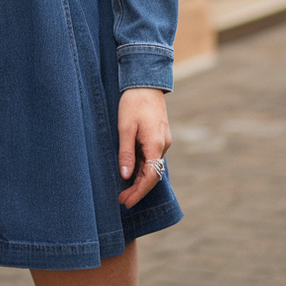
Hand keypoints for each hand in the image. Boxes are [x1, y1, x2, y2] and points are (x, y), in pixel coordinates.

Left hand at [117, 88, 171, 208]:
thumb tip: (125, 176)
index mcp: (156, 145)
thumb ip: (125, 153)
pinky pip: (151, 157)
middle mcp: (163, 146)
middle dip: (137, 189)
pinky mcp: (158, 137)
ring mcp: (162, 141)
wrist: (146, 83)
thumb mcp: (125, 128)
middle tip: (122, 200)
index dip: (138, 192)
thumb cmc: (133, 103)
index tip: (126, 202)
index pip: (149, 177)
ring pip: (152, 167)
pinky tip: (130, 172)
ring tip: (123, 190)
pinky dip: (141, 167)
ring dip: (139, 179)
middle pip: (152, 175)